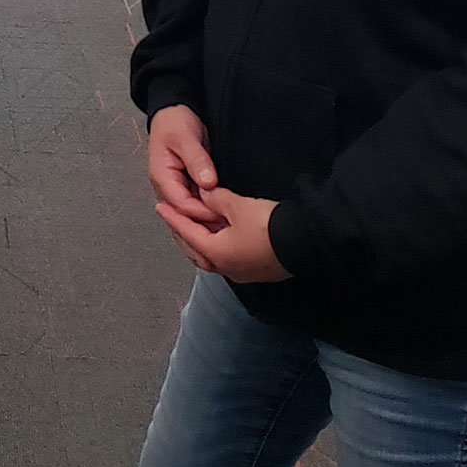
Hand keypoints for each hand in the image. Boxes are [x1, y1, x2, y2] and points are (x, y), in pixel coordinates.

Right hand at [147, 105, 221, 223]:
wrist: (172, 112)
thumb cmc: (173, 121)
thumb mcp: (185, 137)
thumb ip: (197, 160)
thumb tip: (208, 183)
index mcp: (161, 176)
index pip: (182, 205)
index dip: (203, 212)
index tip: (224, 213)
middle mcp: (166, 186)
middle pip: (184, 215)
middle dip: (205, 222)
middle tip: (229, 226)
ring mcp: (176, 187)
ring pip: (190, 214)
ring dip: (207, 219)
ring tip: (229, 223)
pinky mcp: (185, 186)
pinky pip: (196, 205)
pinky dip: (208, 210)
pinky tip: (223, 214)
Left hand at [156, 186, 290, 283]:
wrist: (306, 242)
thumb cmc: (269, 225)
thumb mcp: (237, 205)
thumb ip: (216, 199)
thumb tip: (204, 194)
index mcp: (216, 253)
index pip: (187, 233)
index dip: (173, 218)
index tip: (159, 207)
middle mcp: (226, 268)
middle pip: (195, 251)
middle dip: (183, 234)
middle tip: (174, 218)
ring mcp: (242, 273)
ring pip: (211, 258)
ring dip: (200, 242)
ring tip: (194, 225)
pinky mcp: (256, 272)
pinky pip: (227, 260)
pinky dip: (216, 247)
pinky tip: (219, 236)